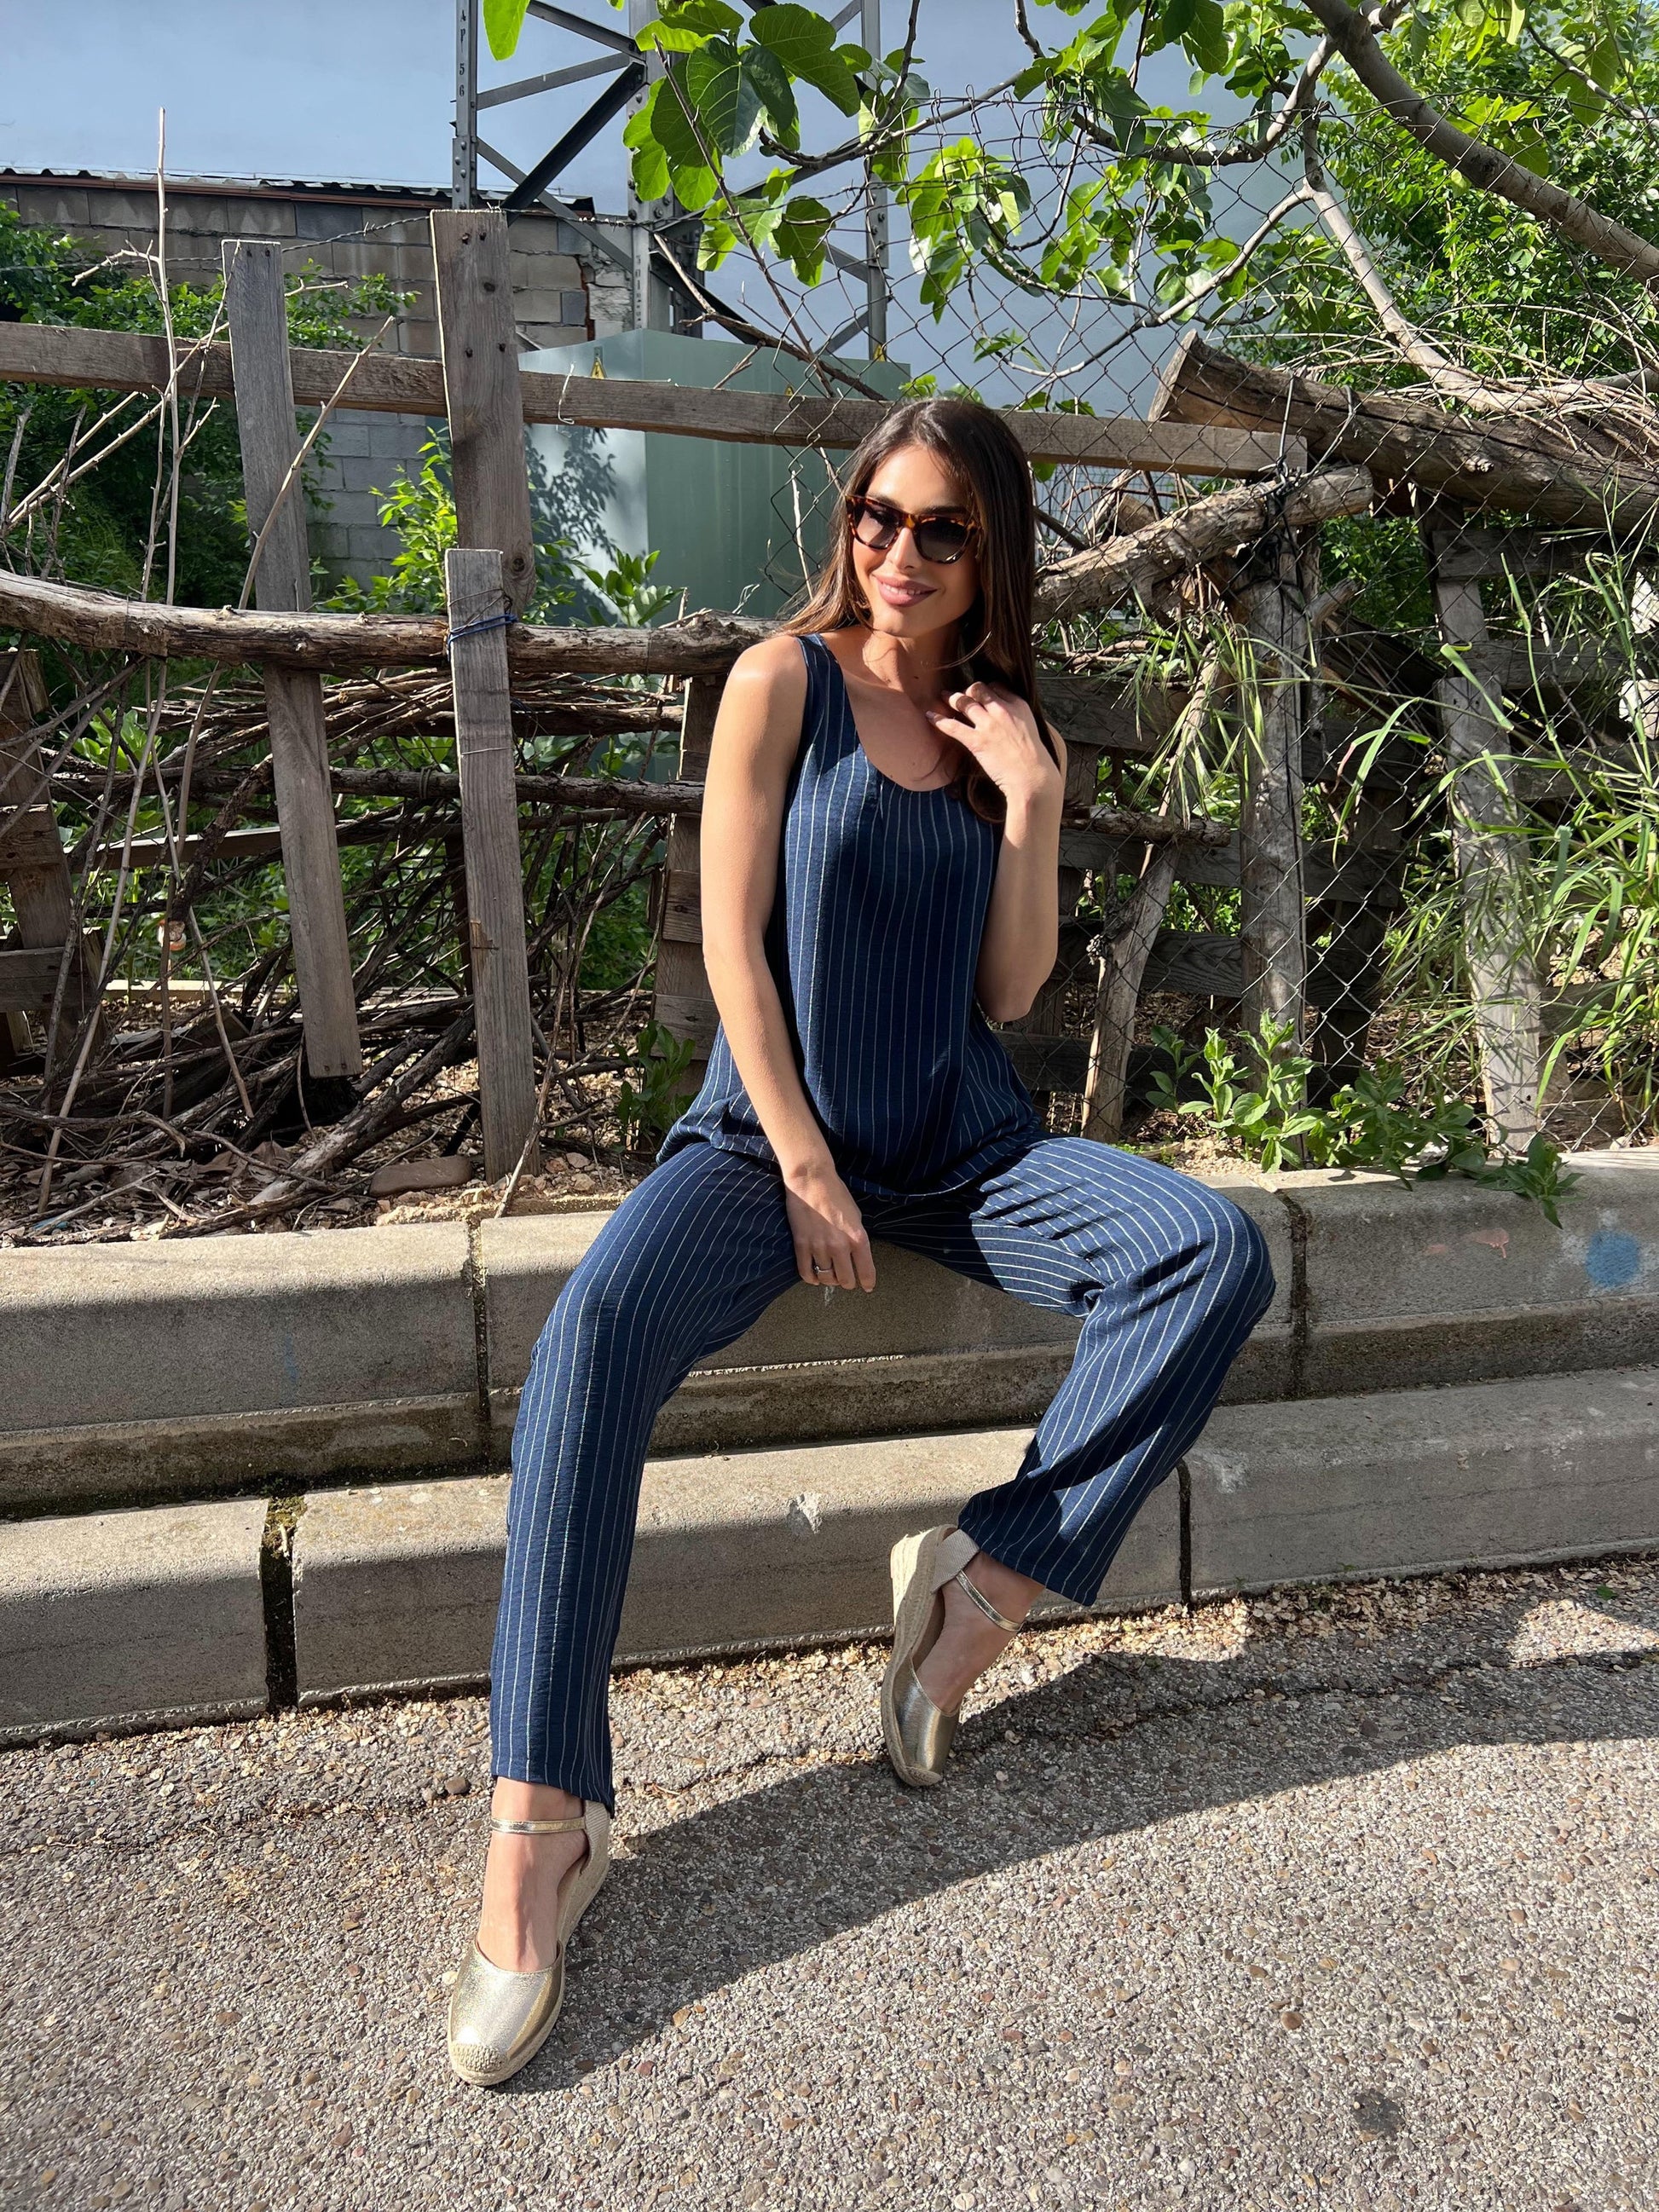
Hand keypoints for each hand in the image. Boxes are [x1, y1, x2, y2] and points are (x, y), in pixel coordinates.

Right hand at [783, 1158, 875, 1290]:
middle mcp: (839, 1246)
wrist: (811, 1180)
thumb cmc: (836, 1194)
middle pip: (845, 1280)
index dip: (868, 1283)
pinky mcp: (801, 1245)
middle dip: (847, 1282)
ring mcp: (819, 1247)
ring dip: (829, 1279)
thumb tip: (857, 1256)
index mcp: (857, 1238)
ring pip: (826, 1278)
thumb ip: (857, 1238)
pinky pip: (806, 1272)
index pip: (866, 1271)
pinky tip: (815, 1275)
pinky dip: (812, 1278)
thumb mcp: (856, 1216)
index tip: (868, 1287)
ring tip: (830, 1274)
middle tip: (846, 1278)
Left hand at [925, 681, 1062, 813]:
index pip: (996, 686)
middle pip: (978, 689)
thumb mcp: (1029, 729)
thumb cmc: (1033, 759)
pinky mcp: (976, 741)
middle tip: (961, 694)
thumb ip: (1017, 720)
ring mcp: (988, 725)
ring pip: (964, 702)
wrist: (1032, 777)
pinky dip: (939, 720)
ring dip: (952, 698)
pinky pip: (953, 726)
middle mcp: (1002, 710)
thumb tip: (1007, 721)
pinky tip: (930, 716)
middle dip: (968, 690)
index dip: (986, 688)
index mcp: (1018, 705)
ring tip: (944, 696)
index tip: (980, 693)